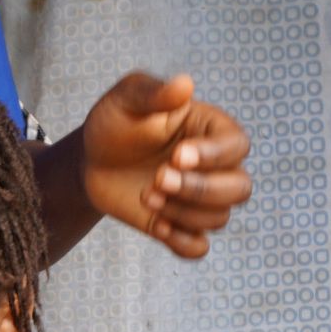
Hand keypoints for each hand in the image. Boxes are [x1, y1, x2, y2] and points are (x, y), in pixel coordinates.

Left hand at [78, 72, 252, 259]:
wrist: (91, 161)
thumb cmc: (114, 122)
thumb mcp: (126, 99)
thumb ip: (154, 92)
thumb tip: (185, 84)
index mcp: (211, 130)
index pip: (237, 146)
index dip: (213, 156)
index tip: (176, 155)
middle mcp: (215, 167)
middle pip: (240, 188)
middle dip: (200, 190)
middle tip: (157, 179)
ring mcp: (200, 199)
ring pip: (219, 218)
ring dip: (182, 212)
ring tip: (145, 195)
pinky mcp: (180, 225)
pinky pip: (199, 247)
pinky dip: (182, 242)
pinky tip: (156, 225)